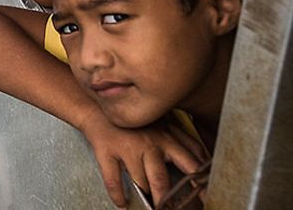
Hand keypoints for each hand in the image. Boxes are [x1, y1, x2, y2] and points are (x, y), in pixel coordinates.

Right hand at [80, 113, 207, 207]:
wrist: (99, 104)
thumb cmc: (136, 118)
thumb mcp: (165, 123)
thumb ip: (185, 141)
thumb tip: (205, 158)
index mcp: (167, 139)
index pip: (190, 165)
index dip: (199, 185)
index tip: (205, 199)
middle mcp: (149, 144)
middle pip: (161, 180)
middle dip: (166, 200)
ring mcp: (127, 148)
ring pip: (139, 182)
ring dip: (143, 196)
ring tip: (148, 207)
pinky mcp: (107, 150)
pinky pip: (112, 179)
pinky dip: (117, 194)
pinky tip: (122, 203)